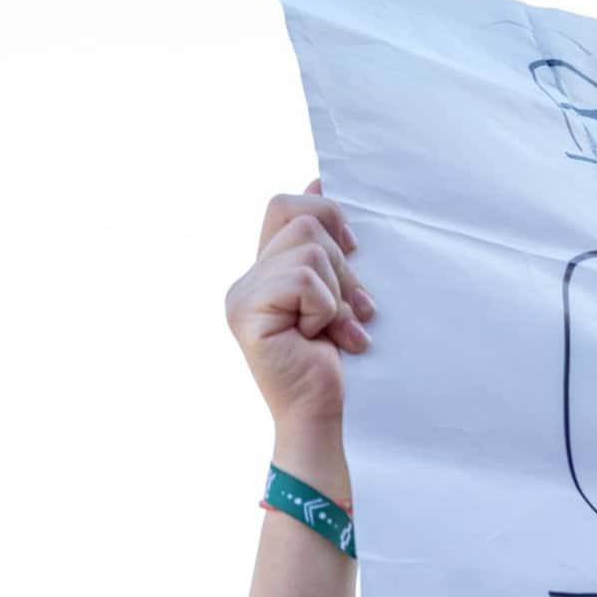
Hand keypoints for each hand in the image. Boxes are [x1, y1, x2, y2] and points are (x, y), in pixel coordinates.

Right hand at [226, 181, 376, 439]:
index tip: (352, 243)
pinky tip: (321, 339)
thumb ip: (324, 249)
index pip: (283, 208)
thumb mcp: (335, 293)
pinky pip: (305, 281)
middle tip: (354, 308)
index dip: (321, 208)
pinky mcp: (247, 312)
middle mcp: (245, 280)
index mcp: (263, 273)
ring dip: (337, 291)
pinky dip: (326, 308)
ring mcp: (242, 295)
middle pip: (301, 221)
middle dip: (342, 263)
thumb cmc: (332, 362)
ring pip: (308, 249)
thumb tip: (319, 181)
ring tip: (339, 330)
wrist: (320, 415)